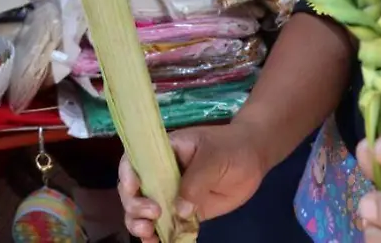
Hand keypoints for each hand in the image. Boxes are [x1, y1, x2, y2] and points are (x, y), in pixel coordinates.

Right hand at [118, 124, 269, 241]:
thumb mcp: (214, 157)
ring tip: (148, 234)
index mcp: (163, 152)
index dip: (127, 175)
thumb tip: (180, 210)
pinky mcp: (183, 212)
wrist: (253, 159)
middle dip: (135, 205)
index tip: (133, 189)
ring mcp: (170, 194)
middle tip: (153, 214)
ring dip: (139, 224)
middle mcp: (160, 174)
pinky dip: (156, 236)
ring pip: (143, 211)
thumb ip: (196, 181)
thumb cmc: (231, 148)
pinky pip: (164, 225)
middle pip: (133, 191)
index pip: (134, 161)